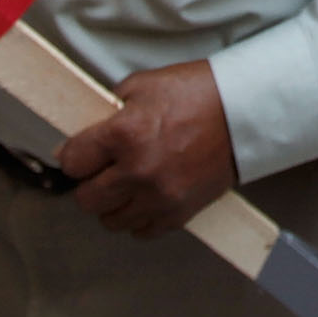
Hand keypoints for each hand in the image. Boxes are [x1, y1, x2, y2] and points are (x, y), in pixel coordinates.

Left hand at [55, 59, 237, 236]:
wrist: (245, 112)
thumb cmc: (198, 93)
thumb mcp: (143, 85)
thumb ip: (110, 110)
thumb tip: (88, 133)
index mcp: (124, 134)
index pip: (72, 162)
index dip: (72, 156)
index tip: (79, 155)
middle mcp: (138, 170)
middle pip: (86, 199)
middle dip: (89, 183)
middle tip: (101, 171)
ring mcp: (160, 196)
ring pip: (111, 220)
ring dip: (113, 203)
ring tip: (125, 185)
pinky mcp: (179, 212)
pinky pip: (142, 231)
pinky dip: (139, 218)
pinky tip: (145, 198)